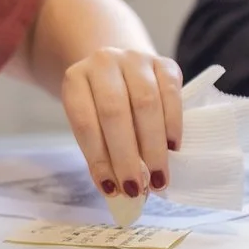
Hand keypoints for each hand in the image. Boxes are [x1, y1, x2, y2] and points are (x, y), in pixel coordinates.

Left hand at [61, 48, 184, 199]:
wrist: (119, 69)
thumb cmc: (101, 105)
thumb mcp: (91, 123)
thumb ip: (102, 152)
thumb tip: (119, 190)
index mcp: (75, 78)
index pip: (84, 121)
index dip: (97, 158)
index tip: (111, 188)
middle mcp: (103, 62)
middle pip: (115, 112)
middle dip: (127, 156)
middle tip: (136, 188)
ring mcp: (135, 58)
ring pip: (146, 103)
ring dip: (153, 147)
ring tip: (157, 178)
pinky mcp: (164, 62)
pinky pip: (171, 93)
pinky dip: (172, 125)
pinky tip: (172, 149)